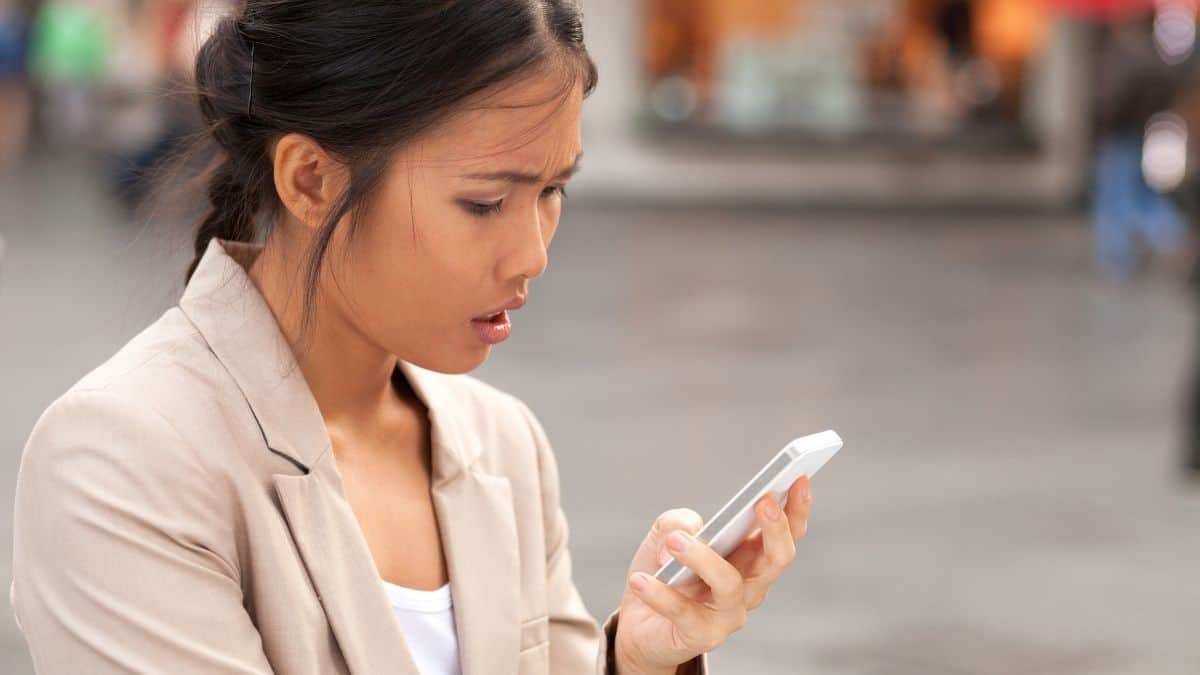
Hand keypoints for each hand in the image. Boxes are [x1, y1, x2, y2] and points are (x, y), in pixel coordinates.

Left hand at [612, 476, 812, 673]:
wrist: (639, 624)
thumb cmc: (663, 572)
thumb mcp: (667, 536)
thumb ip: (677, 522)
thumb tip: (689, 529)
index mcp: (750, 557)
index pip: (786, 533)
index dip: (797, 508)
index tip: (800, 478)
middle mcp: (749, 586)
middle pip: (777, 559)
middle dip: (776, 529)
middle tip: (762, 501)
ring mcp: (729, 614)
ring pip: (729, 583)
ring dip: (702, 558)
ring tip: (675, 541)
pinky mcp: (701, 635)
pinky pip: (683, 612)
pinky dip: (660, 594)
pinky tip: (640, 579)